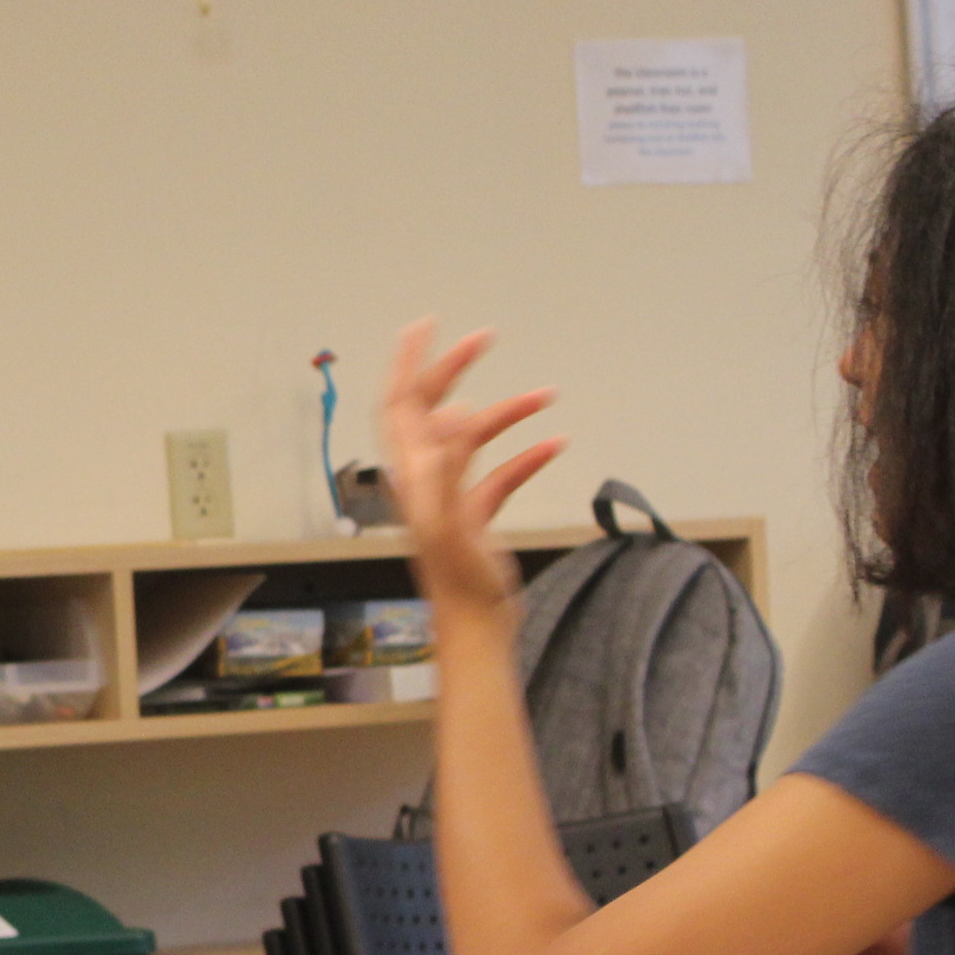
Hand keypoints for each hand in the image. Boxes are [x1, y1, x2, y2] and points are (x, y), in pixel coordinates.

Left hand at [381, 321, 562, 619]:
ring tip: (546, 396)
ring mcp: (450, 495)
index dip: (406, 363)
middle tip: (483, 338)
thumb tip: (453, 412)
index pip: (399, 404)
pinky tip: (555, 445)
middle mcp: (425, 479)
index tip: (424, 326)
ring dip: (507, 413)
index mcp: (412, 474)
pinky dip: (526, 457)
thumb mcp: (452, 522)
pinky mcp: (475, 516)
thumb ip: (449, 466)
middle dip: (454, 370)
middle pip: (432, 409)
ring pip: (474, 438)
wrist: (476, 628)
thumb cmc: (459, 583)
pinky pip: (501, 474)